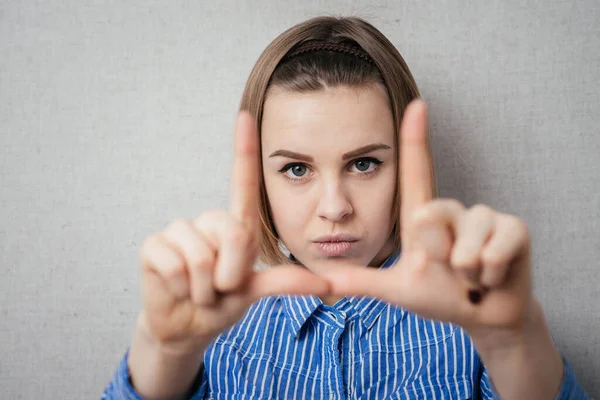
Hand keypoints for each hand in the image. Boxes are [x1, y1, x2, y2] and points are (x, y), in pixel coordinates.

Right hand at [138, 112, 328, 351]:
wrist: (187, 327)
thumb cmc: (223, 304)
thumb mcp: (255, 291)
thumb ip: (285, 282)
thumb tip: (326, 282)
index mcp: (235, 226)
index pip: (242, 183)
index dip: (244, 150)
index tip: (247, 114)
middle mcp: (207, 221)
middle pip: (233, 235)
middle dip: (230, 277)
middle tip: (220, 290)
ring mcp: (179, 231)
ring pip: (202, 257)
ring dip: (206, 289)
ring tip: (199, 292)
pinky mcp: (153, 246)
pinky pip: (175, 265)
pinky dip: (182, 289)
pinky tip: (177, 290)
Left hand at [324, 100, 533, 335]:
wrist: (483, 318)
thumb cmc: (437, 296)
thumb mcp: (396, 290)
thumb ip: (360, 282)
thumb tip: (320, 281)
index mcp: (424, 217)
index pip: (416, 172)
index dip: (415, 139)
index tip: (415, 103)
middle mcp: (454, 210)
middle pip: (435, 215)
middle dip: (439, 257)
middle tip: (449, 273)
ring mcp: (486, 217)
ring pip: (467, 243)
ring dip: (466, 273)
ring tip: (471, 279)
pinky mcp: (515, 229)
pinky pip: (496, 252)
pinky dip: (491, 275)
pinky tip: (492, 278)